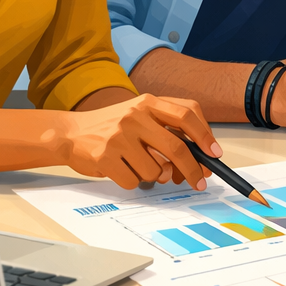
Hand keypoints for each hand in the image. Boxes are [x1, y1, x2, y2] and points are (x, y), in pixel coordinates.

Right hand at [58, 94, 219, 190]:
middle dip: (192, 169)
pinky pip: (134, 181)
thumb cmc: (114, 126)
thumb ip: (168, 128)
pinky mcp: (105, 156)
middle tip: (199, 182)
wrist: (71, 133)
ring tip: (140, 165)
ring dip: (154, 176)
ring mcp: (119, 136)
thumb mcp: (141, 114)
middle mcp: (135, 116)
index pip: (187, 114)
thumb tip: (200, 157)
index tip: (215, 154)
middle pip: (177, 147)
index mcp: (148, 102)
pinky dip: (133, 181)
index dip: (205, 135)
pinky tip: (122, 169)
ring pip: (155, 170)